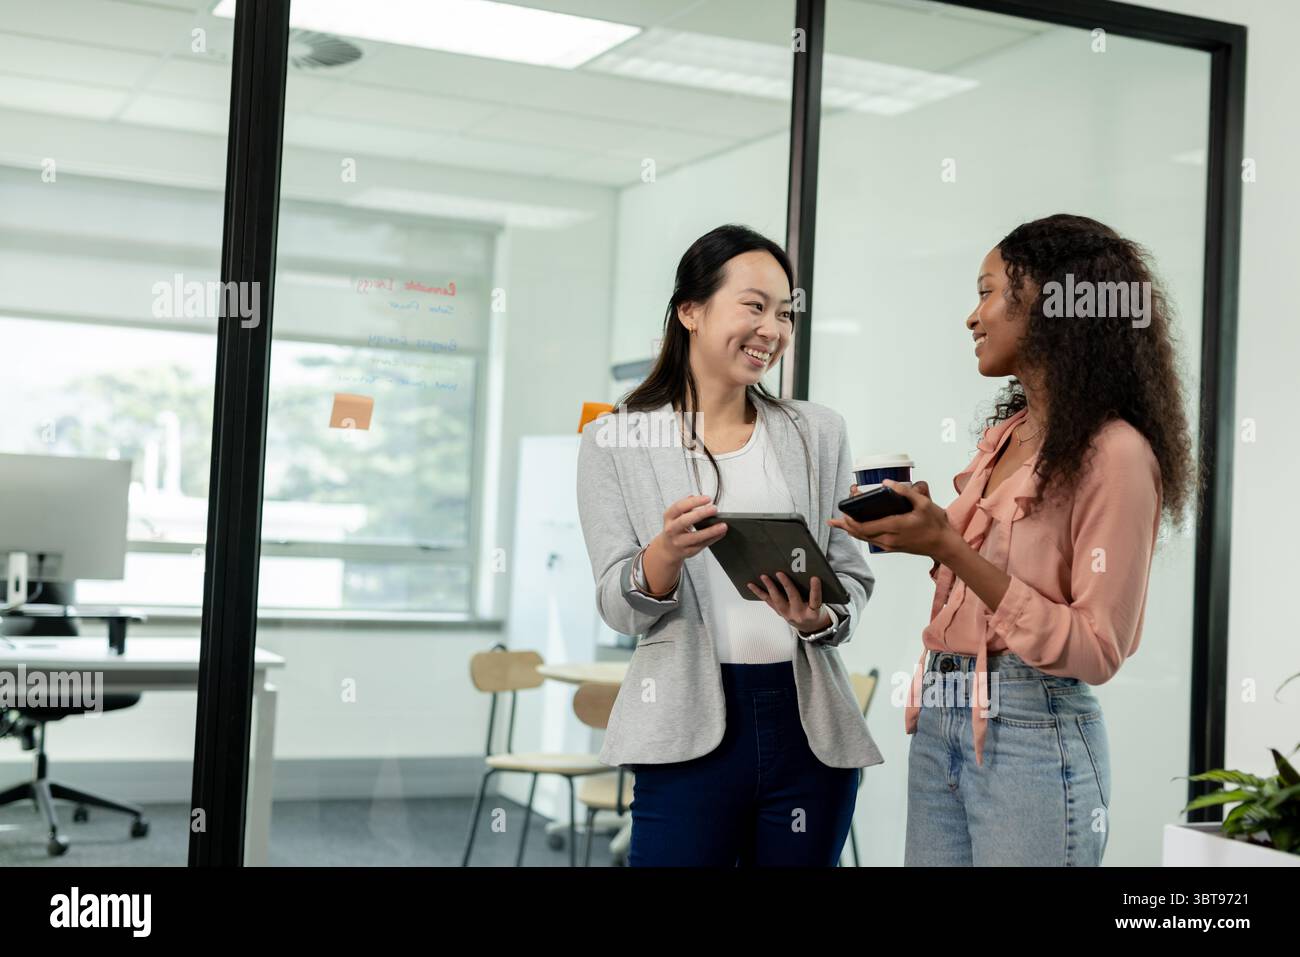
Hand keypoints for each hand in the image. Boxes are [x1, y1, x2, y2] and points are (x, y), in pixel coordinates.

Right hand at [641, 494, 726, 594]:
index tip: (708, 498)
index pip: (679, 507)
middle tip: (714, 509)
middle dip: (700, 514)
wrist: (668, 549)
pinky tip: (721, 533)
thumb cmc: (675, 528)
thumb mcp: (676, 515)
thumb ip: (687, 506)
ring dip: (711, 531)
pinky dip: (713, 538)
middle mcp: (671, 530)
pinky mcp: (688, 551)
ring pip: (695, 537)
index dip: (694, 502)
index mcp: (669, 517)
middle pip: (685, 521)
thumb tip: (700, 498)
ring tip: (723, 525)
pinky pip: (702, 545)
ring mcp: (679, 542)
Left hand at [746, 572, 831, 632]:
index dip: (815, 590)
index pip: (815, 600)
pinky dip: (760, 592)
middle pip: (793, 598)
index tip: (814, 578)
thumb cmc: (815, 612)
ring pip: (777, 600)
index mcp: (813, 613)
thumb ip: (815, 593)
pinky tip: (752, 585)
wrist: (809, 627)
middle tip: (780, 573)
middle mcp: (799, 614)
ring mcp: (787, 614)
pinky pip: (768, 602)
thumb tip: (811, 572)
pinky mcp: (779, 612)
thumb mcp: (821, 605)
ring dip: (770, 587)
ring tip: (764, 577)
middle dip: (786, 585)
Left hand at [827, 480, 955, 558]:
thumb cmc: (935, 525)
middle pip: (860, 534)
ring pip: (864, 539)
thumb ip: (905, 492)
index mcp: (894, 527)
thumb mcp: (924, 504)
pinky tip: (856, 529)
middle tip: (835, 517)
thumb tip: (887, 482)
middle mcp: (889, 539)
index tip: (842, 513)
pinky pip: (871, 541)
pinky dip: (860, 534)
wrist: (944, 545)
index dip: (851, 521)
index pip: (865, 527)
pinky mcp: (892, 547)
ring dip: (850, 531)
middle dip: (846, 525)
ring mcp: (890, 545)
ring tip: (838, 524)